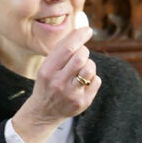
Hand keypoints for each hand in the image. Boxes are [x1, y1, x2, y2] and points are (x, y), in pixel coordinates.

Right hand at [11, 27, 98, 142]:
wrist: (44, 112)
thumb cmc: (48, 82)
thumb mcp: (47, 66)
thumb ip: (61, 49)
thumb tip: (82, 30)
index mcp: (47, 71)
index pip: (67, 48)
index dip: (79, 36)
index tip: (87, 30)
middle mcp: (58, 83)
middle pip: (81, 57)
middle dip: (84, 51)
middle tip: (80, 55)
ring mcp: (71, 94)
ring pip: (90, 68)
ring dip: (89, 64)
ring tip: (82, 69)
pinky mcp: (82, 102)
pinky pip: (96, 81)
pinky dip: (93, 78)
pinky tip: (83, 82)